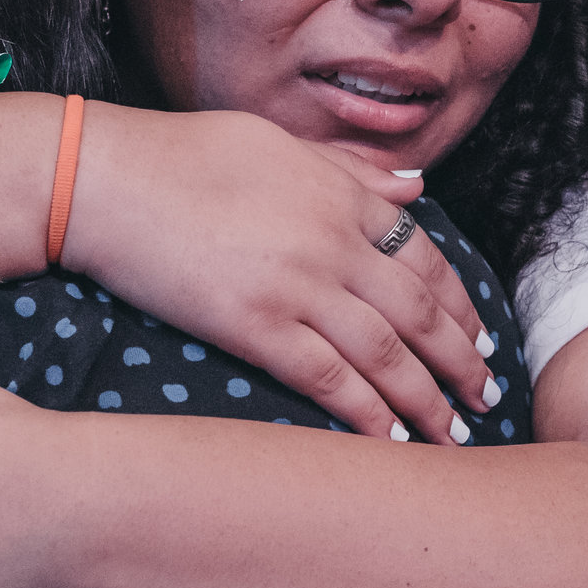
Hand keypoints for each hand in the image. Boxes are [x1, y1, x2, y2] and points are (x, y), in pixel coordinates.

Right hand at [63, 108, 494, 442]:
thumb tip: (417, 187)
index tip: (478, 338)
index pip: (424, 257)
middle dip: (460, 361)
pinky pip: (329, 380)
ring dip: (426, 400)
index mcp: (341, 194)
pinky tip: (388, 443)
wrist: (103, 180)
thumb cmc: (180, 156)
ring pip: (386, 354)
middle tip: (484, 396)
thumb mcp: (278, 144)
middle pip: (421, 312)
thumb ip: (351, 173)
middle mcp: (333, 240)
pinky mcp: (255, 326)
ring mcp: (298, 285)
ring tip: (451, 434)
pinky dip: (367, 415)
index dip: (459, 305)